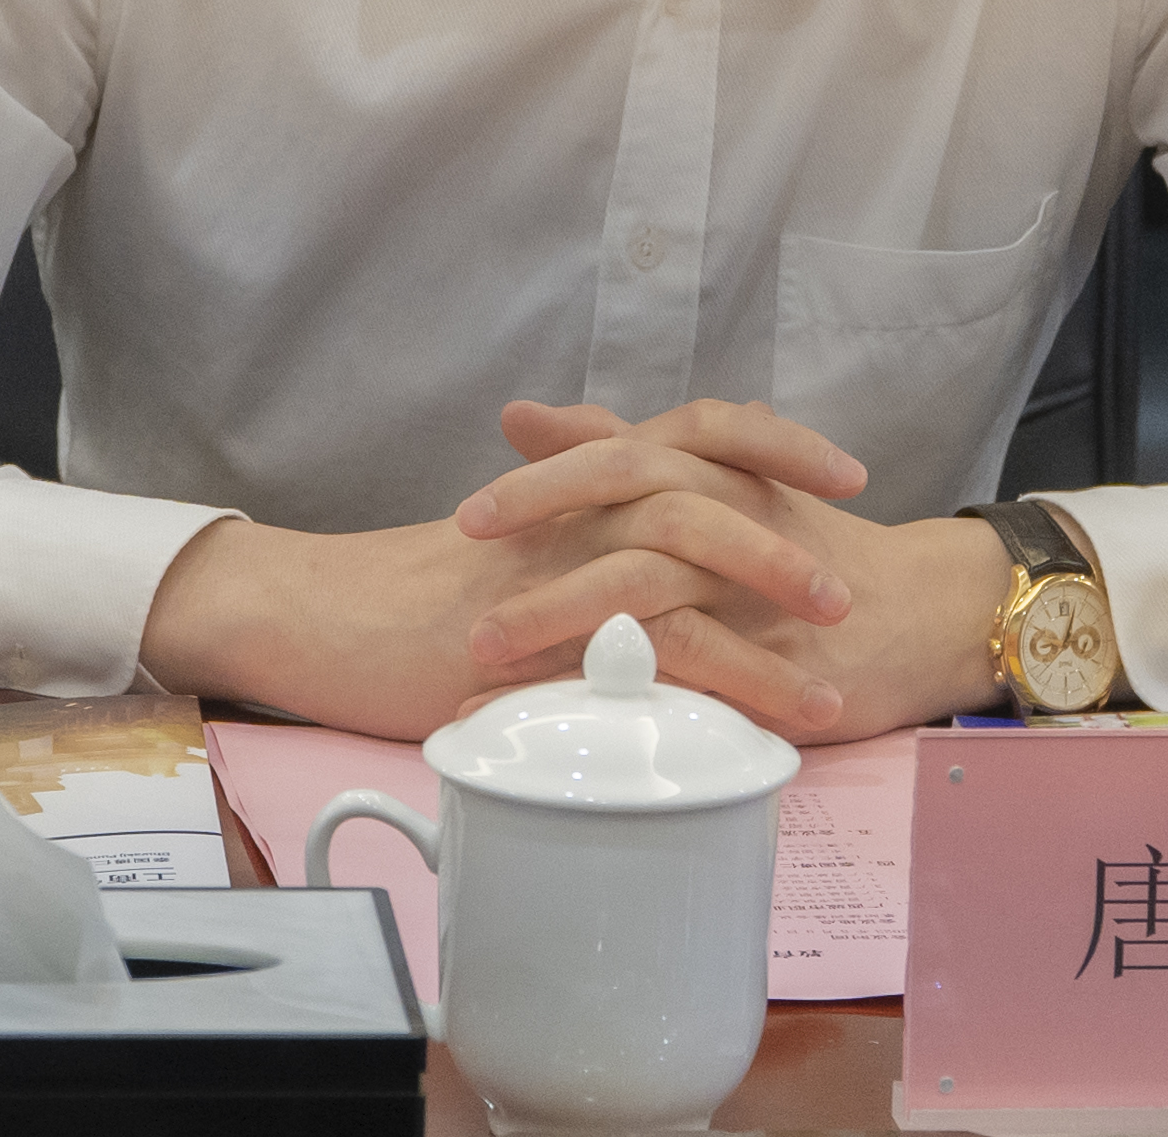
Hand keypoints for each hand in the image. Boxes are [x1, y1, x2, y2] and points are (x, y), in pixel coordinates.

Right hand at [136, 399, 919, 740]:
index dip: (775, 442)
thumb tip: (661, 529)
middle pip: (702, 488)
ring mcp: (552, 567)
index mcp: (581, 480)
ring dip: (764, 629)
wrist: (316, 612)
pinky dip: (703, 697)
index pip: (696, 427)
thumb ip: (587, 522)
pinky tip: (754, 740)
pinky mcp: (530, 638)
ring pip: (678, 568)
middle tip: (851, 592)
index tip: (847, 473)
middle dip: (790, 534)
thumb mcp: (518, 544)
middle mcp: (575, 507)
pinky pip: (631, 659)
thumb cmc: (412, 588)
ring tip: (831, 689)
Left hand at [456, 399, 1015, 743]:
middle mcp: (728, 509)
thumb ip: (619, 447)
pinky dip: (631, 686)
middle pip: (627, 500)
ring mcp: (752, 579)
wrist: (921, 608)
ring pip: (651, 584)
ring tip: (488, 660)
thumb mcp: (712, 482)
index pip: (617, 453)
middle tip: (464, 585)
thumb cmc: (804, 547)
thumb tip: (520, 415)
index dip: (543, 482)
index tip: (465, 520)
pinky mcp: (774, 648)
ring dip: (562, 620)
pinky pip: (696, 664)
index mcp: (710, 468)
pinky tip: (566, 715)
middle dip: (539, 541)